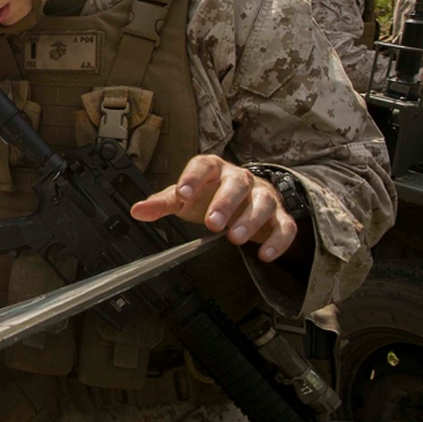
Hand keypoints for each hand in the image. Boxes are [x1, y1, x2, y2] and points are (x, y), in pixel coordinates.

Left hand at [129, 154, 296, 262]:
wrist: (245, 199)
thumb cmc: (210, 196)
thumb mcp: (185, 198)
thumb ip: (162, 203)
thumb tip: (137, 211)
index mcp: (214, 170)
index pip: (204, 166)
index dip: (193, 178)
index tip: (182, 195)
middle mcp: (241, 179)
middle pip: (237, 184)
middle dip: (225, 203)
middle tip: (212, 223)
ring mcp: (263, 196)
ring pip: (263, 203)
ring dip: (250, 220)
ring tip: (234, 239)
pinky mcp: (280, 217)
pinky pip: (285, 227)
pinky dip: (277, 241)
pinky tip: (264, 255)